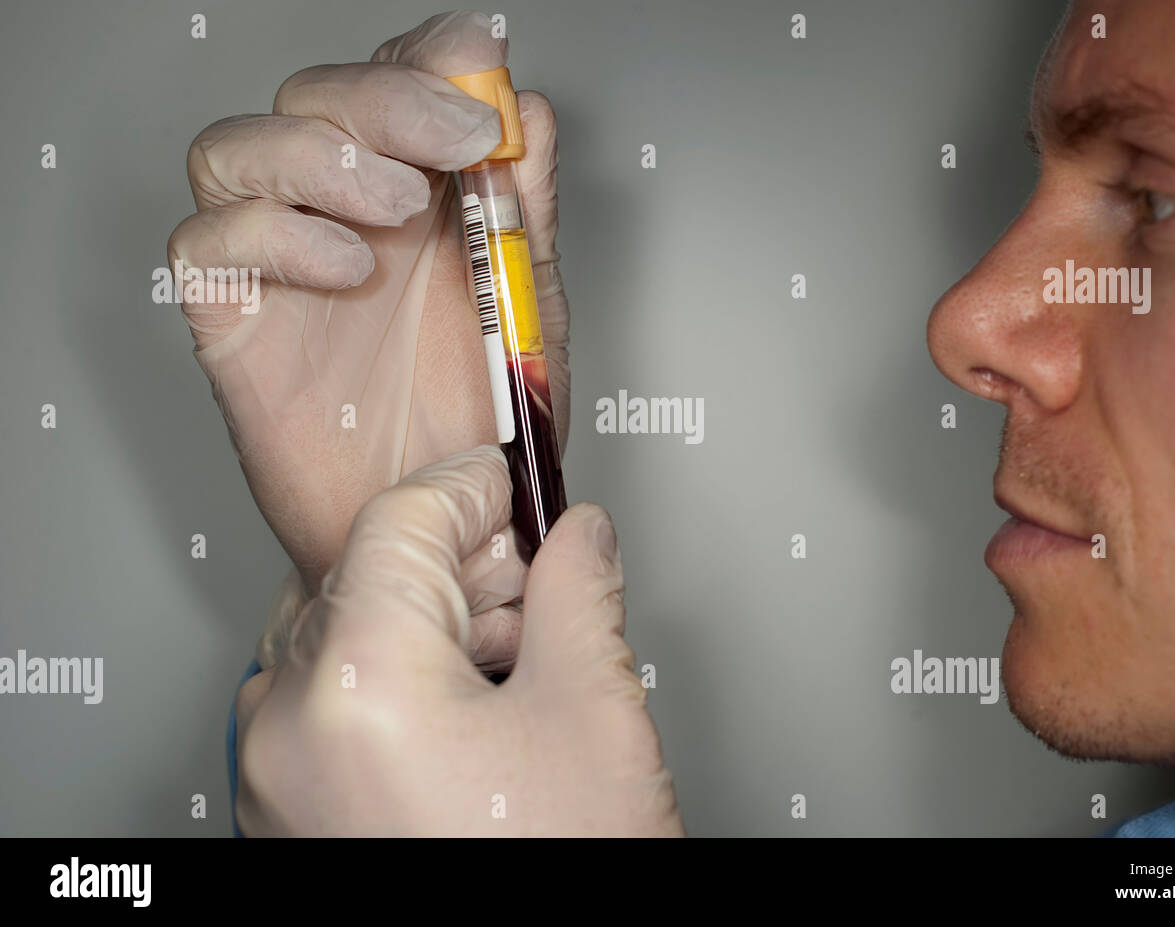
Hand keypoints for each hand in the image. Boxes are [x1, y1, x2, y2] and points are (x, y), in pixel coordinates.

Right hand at [166, 12, 570, 633]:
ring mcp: (279, 266)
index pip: (394, 80)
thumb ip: (524, 214)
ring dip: (325, 155)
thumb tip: (529, 113)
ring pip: (238, 147)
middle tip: (456, 138)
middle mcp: (340, 221)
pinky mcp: (235, 322)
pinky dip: (276, 232)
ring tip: (401, 209)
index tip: (480, 80)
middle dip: (388, 97)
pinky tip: (348, 269)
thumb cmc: (480, 433)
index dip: (427, 58)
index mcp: (415, 203)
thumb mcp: (529, 314)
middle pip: (315, 96)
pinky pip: (207, 240)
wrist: (438, 536)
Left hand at [233, 446, 683, 836]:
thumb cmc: (561, 874)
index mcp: (355, 686)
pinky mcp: (284, 817)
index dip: (471, 487)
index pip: (399, 523)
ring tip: (517, 661)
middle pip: (363, 578)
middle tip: (540, 580)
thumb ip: (581, 592)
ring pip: (340, 640)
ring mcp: (272, 781)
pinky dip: (393, 682)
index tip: (513, 480)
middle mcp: (284, 730)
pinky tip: (472, 714)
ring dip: (427, 625)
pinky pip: (324, 706)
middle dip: (459, 567)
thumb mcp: (594, 714)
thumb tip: (578, 536)